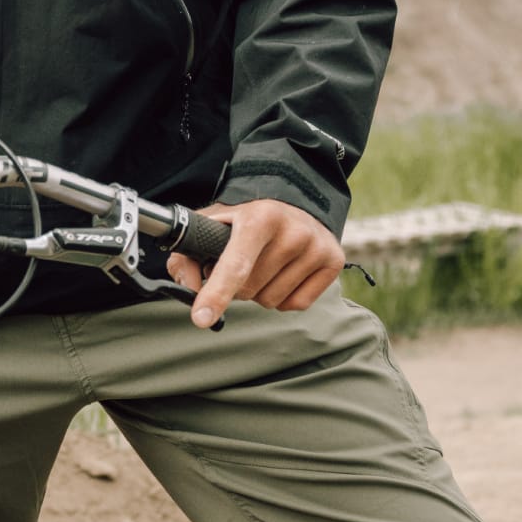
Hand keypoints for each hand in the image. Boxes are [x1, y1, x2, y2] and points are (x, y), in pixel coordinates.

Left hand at [169, 198, 345, 329]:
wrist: (292, 203)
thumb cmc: (244, 220)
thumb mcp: (210, 226)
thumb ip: (187, 257)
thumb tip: (191, 290)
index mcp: (259, 217)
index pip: (236, 265)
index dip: (216, 294)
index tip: (201, 319)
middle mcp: (293, 231)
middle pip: (249, 290)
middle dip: (237, 286)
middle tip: (241, 262)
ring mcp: (317, 246)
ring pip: (271, 301)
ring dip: (260, 291)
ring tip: (265, 263)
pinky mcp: (334, 261)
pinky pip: (296, 304)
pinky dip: (283, 297)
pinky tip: (284, 272)